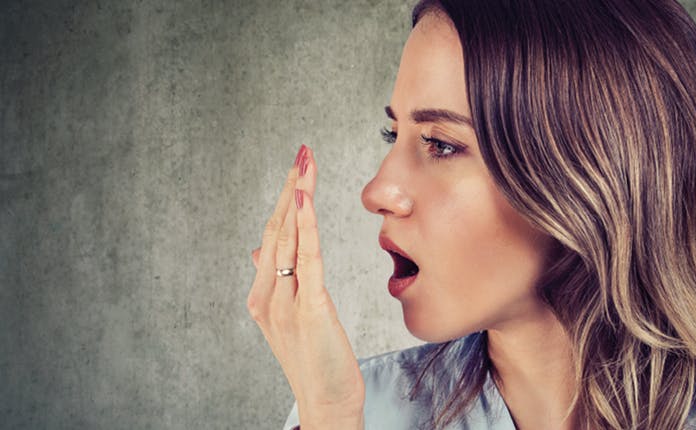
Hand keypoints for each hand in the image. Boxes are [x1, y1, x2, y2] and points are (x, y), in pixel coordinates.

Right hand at [247, 145, 364, 428]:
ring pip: (288, 238)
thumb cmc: (317, 361)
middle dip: (290, 186)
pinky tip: (305, 197)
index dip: (285, 199)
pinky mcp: (308, 309)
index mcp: (262, 295)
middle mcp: (267, 295)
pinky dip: (305, 226)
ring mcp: (283, 302)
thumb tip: (257, 250)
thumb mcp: (290, 318)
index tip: (297, 167)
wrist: (326, 403)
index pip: (273, 236)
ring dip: (297, 195)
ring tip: (304, 161)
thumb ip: (275, 281)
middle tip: (302, 150)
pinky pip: (306, 259)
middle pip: (277, 229)